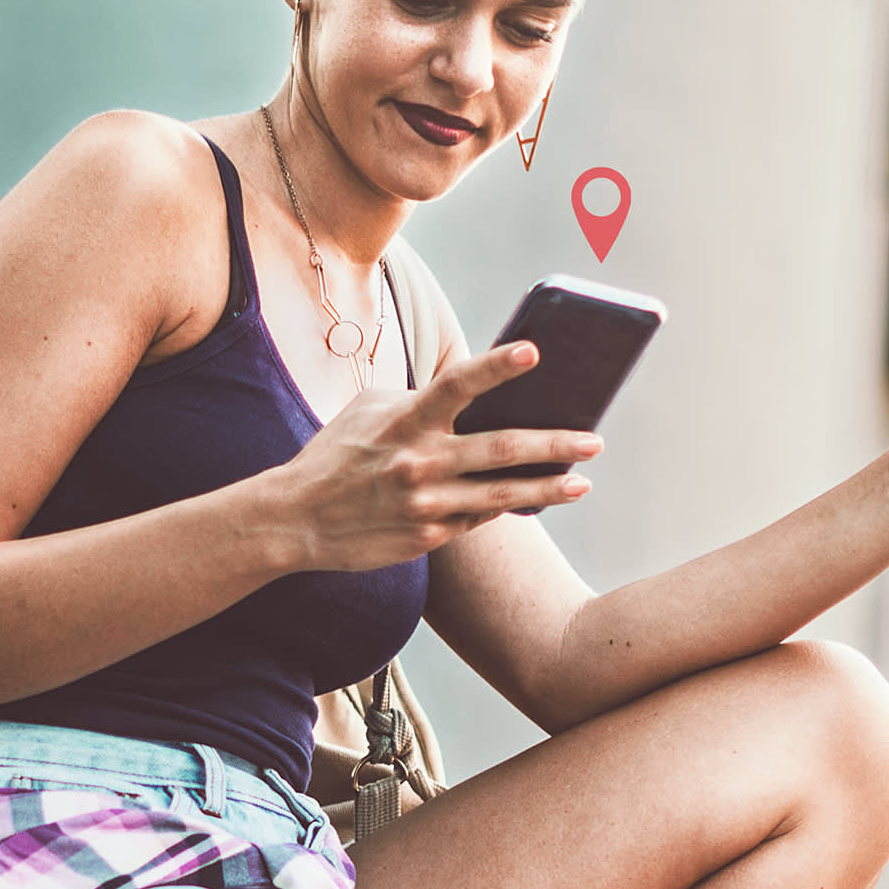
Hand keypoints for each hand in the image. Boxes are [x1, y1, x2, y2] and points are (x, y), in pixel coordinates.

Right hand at [258, 340, 599, 570]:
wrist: (295, 519)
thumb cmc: (337, 454)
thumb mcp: (370, 411)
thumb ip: (419, 398)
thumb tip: (472, 390)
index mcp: (404, 420)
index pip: (457, 385)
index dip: (497, 366)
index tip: (535, 351)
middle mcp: (419, 462)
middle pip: (501, 449)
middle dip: (554, 445)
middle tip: (593, 440)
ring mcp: (426, 504)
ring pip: (502, 494)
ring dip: (549, 487)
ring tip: (582, 482)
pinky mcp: (428, 537)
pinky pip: (479, 517)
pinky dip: (506, 505)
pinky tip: (533, 499)